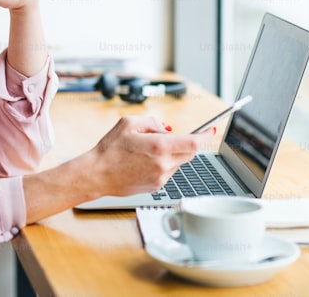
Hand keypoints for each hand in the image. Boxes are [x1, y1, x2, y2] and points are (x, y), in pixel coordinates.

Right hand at [89, 116, 203, 195]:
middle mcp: (163, 164)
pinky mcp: (156, 187)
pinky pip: (168, 172)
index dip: (205, 136)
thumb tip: (167, 129)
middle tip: (170, 138)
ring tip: (147, 151)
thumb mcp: (129, 123)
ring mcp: (161, 178)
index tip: (211, 130)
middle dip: (186, 144)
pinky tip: (143, 162)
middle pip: (189, 153)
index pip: (193, 143)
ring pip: (178, 163)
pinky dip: (163, 164)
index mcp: (159, 147)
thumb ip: (152, 122)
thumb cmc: (110, 149)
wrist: (97, 174)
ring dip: (171, 154)